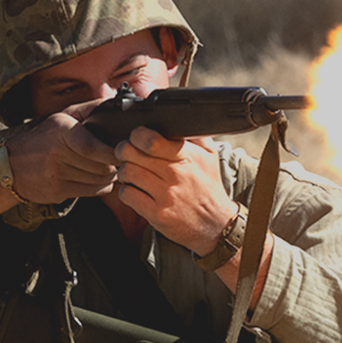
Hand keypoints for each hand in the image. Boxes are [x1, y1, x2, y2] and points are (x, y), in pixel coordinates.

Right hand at [2, 96, 123, 204]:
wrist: (10, 165)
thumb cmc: (44, 138)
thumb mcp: (63, 118)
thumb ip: (91, 109)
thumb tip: (118, 101)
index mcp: (60, 131)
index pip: (92, 148)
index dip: (113, 153)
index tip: (124, 151)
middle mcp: (56, 154)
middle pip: (101, 167)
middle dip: (116, 164)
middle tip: (122, 159)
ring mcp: (56, 175)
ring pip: (100, 180)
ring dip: (111, 175)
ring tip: (111, 167)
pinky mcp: (58, 192)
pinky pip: (93, 192)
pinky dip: (103, 186)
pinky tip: (99, 178)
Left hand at [110, 127, 235, 254]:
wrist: (216, 225)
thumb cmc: (208, 188)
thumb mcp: (209, 157)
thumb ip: (194, 136)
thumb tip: (177, 117)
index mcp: (187, 157)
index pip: (151, 140)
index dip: (137, 135)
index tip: (137, 138)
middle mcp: (176, 175)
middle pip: (131, 153)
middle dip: (125, 150)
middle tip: (128, 154)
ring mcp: (165, 196)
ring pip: (127, 172)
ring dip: (125, 171)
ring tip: (133, 173)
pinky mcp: (157, 214)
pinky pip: (127, 195)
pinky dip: (127, 191)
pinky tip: (136, 190)